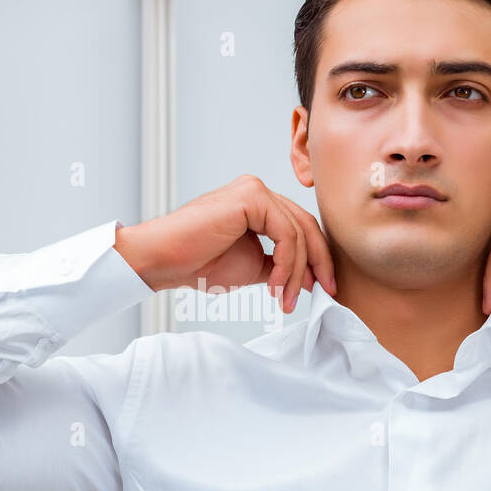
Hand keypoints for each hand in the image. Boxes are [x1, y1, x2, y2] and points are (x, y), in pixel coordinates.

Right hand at [114, 174, 337, 312]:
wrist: (165, 260)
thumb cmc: (197, 264)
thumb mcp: (251, 267)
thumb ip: (278, 266)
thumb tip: (310, 278)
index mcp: (259, 205)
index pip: (300, 229)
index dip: (317, 260)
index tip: (323, 289)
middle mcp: (259, 192)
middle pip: (306, 227)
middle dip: (318, 264)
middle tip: (325, 293)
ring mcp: (255, 190)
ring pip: (297, 233)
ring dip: (296, 272)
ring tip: (284, 299)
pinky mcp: (251, 196)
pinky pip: (285, 232)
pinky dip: (286, 263)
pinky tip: (274, 285)